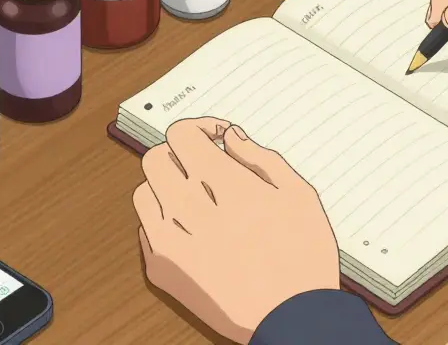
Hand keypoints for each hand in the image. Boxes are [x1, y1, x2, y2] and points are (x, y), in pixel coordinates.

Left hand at [133, 118, 338, 343]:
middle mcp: (189, 208)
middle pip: (155, 157)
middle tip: (203, 167)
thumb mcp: (299, 195)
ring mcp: (170, 240)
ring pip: (144, 192)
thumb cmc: (303, 257)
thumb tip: (231, 137)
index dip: (198, 128)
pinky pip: (145, 229)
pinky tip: (191, 230)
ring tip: (195, 200)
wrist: (292, 319)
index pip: (181, 135)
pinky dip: (163, 221)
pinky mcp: (161, 269)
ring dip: (165, 187)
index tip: (215, 139)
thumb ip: (261, 157)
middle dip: (178, 154)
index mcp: (225, 184)